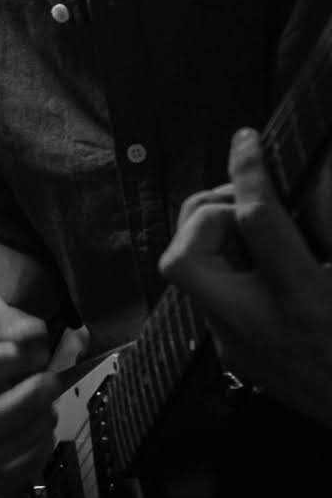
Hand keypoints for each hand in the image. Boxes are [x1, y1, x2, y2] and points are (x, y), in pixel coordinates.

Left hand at [161, 127, 331, 427]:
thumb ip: (330, 222)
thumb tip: (314, 174)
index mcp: (304, 298)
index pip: (258, 219)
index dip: (249, 170)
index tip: (247, 141)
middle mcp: (259, 325)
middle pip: (182, 257)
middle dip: (203, 217)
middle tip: (243, 206)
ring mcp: (237, 345)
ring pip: (188, 276)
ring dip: (211, 242)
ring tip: (253, 232)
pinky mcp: (233, 356)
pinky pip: (208, 299)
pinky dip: (227, 272)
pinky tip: (261, 269)